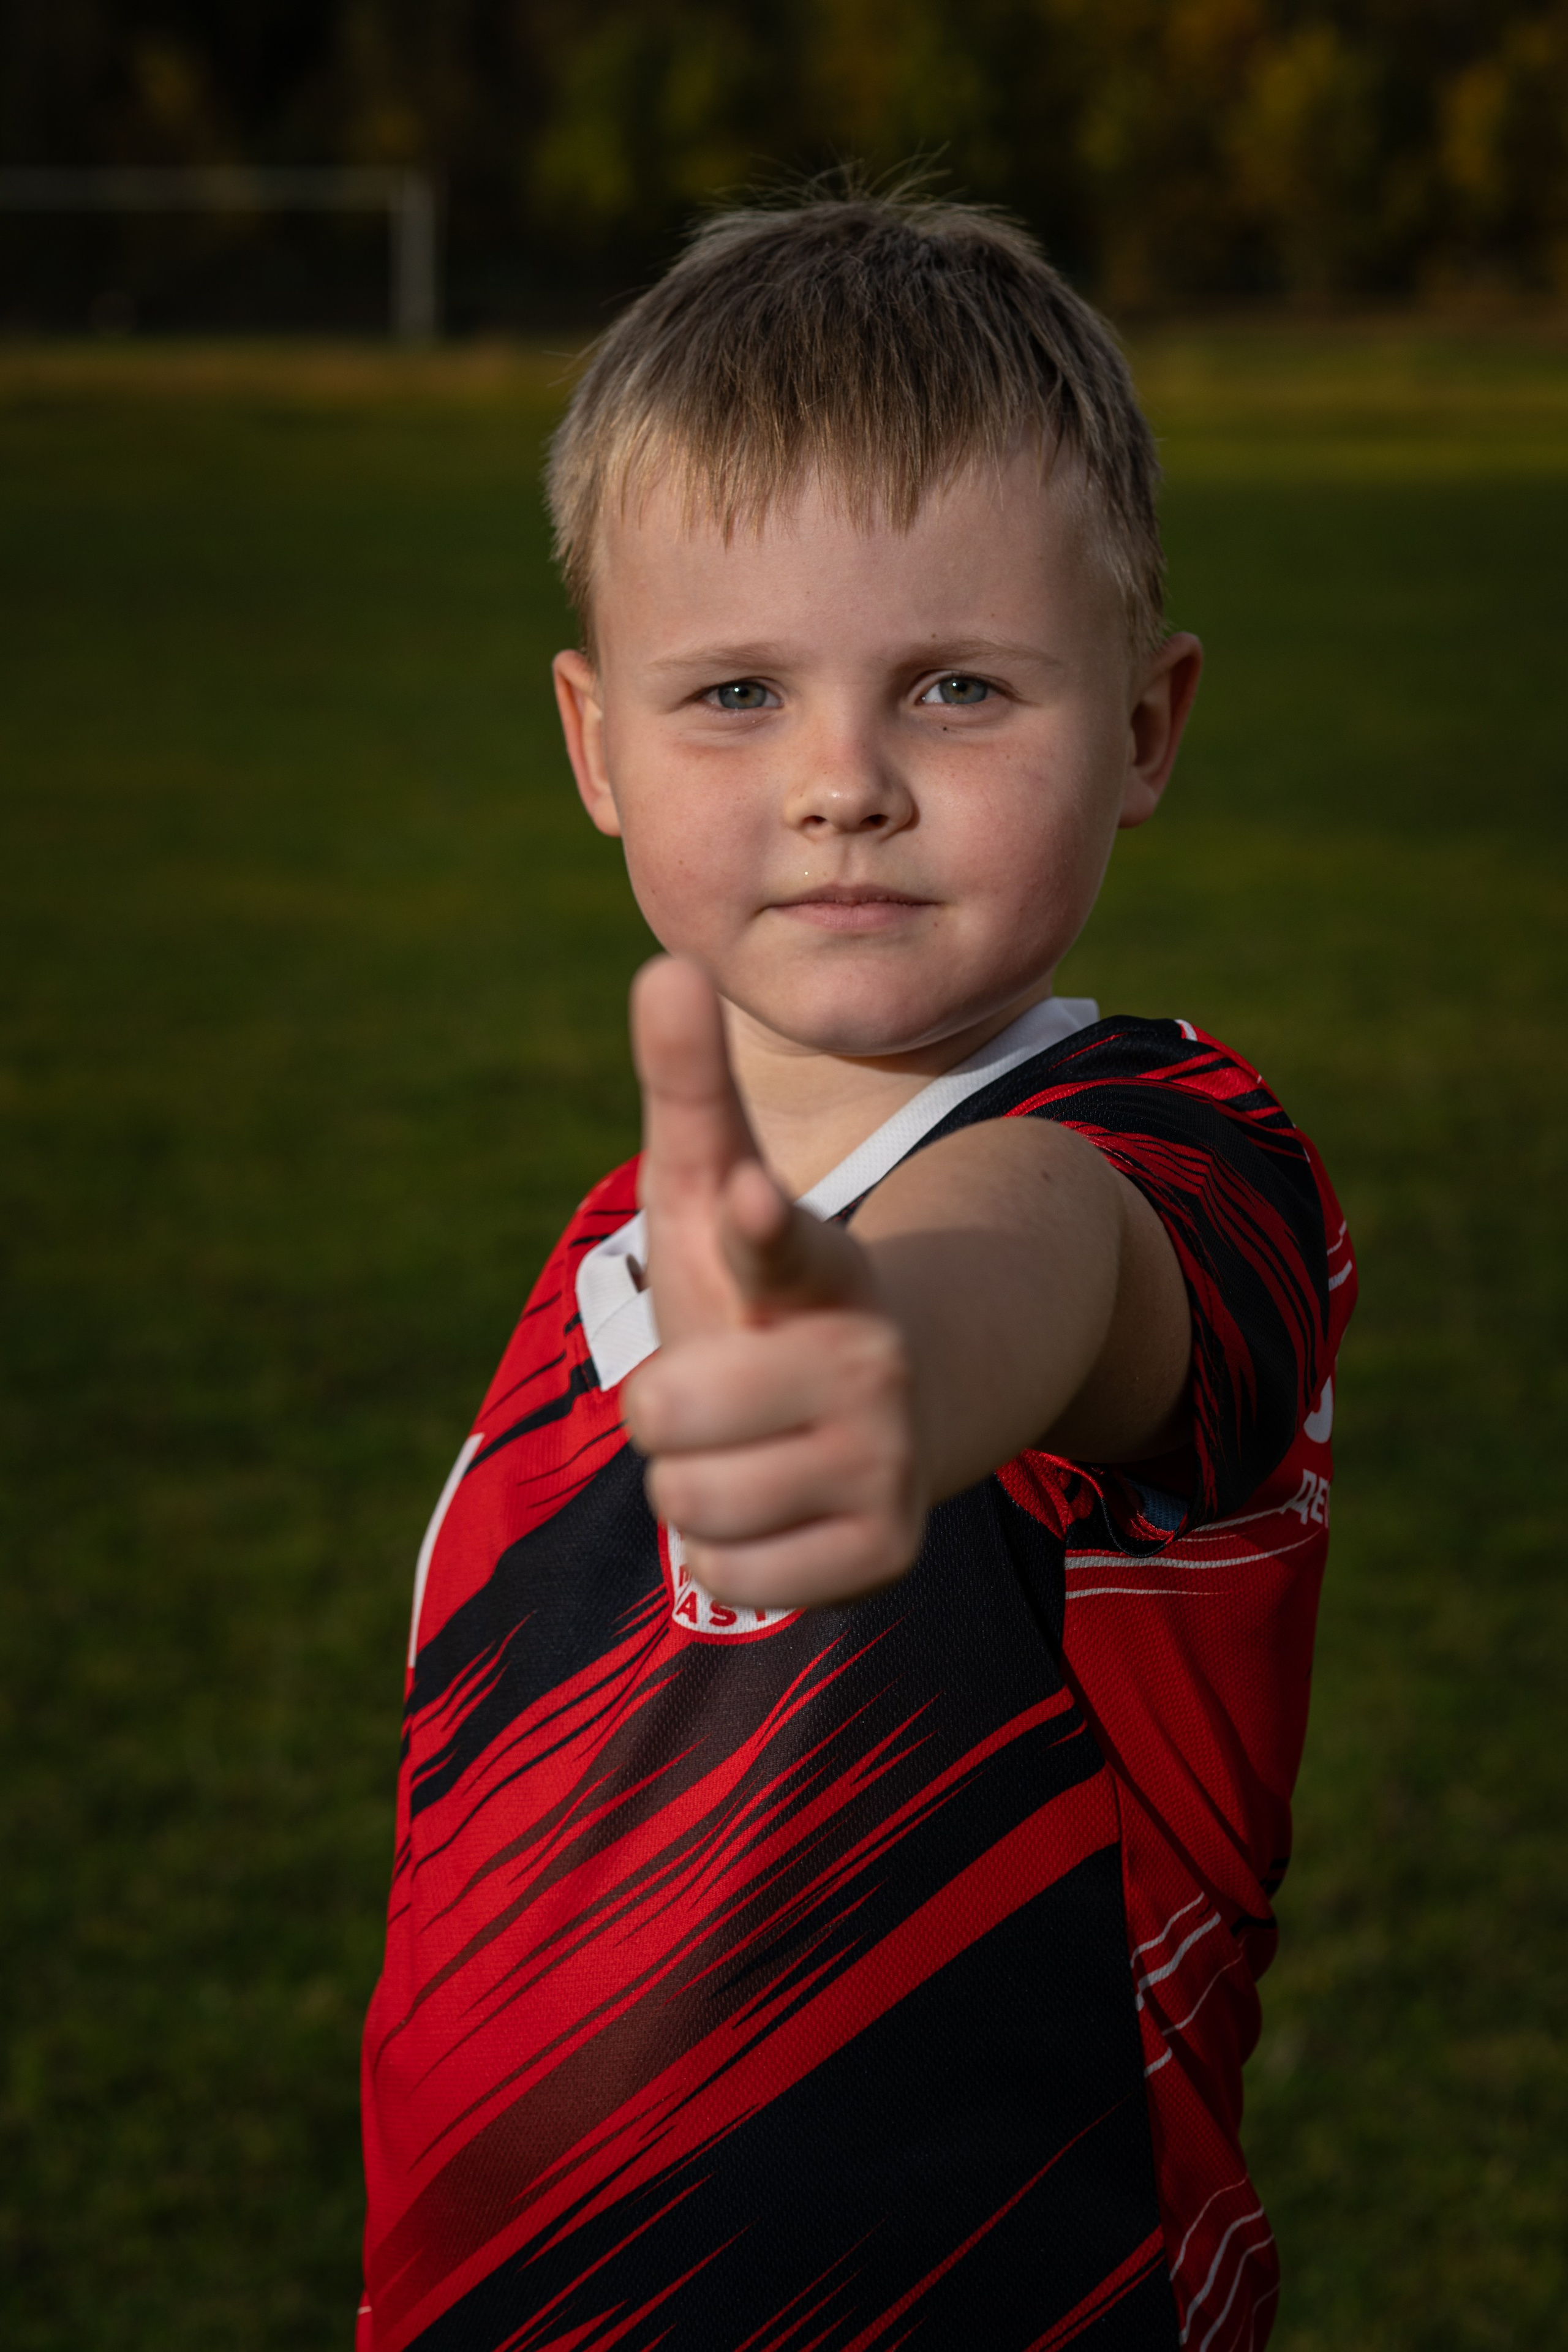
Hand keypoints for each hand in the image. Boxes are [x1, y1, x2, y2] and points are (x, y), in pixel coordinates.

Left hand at [621, 956, 927, 1611]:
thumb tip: (663, 961)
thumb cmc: (765, 1291)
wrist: (882, 1408)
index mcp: (821, 1267)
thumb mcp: (713, 1189)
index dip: (756, 1228)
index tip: (744, 1203)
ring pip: (688, 1504)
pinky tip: (779, 1510)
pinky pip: (733, 1575)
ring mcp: (887, 1460)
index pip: (782, 1243)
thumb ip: (689, 1090)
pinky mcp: (886, 1553)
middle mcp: (870, 1360)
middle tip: (720, 1391)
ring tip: (749, 1446)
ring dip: (693, 1482)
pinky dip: (733, 1554)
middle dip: (664, 1407)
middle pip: (668, 1412)